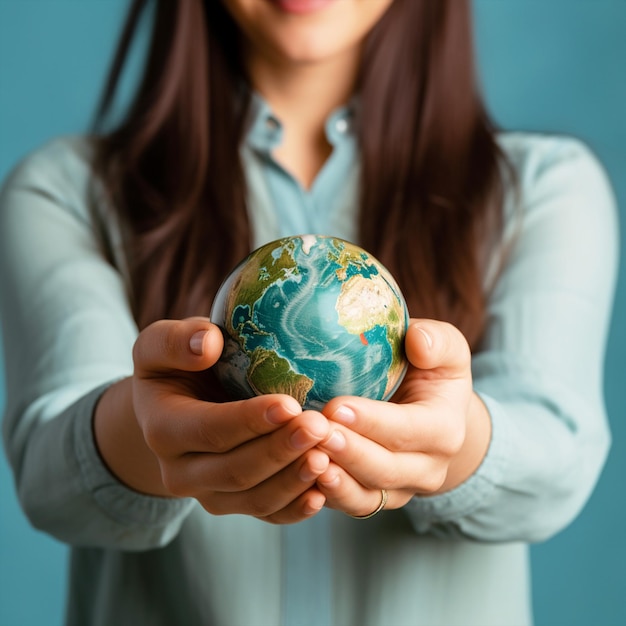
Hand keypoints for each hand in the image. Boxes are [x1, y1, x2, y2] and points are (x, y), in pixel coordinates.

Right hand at [95, 317, 330, 523]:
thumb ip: (175, 341)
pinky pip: (266, 514)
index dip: (248, 421)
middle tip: (320, 428)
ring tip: (326, 457)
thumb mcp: (159, 346)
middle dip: (279, 451)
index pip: (208, 430)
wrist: (176, 406)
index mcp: (163, 428)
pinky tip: (321, 493)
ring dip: (292, 481)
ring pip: (254, 499)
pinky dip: (295, 508)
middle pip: (234, 471)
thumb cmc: (176, 366)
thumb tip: (207, 343)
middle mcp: (181, 471)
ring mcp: (208, 493)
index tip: (289, 405)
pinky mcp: (234, 503)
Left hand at [314, 319, 490, 516]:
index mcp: (444, 430)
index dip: (372, 422)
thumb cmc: (432, 374)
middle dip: (347, 452)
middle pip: (384, 468)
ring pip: (366, 495)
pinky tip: (303, 478)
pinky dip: (326, 497)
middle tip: (314, 432)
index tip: (336, 407)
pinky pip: (351, 505)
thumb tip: (417, 342)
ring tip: (306, 458)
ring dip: (334, 480)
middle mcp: (427, 468)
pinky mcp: (376, 499)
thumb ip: (436, 341)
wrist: (435, 416)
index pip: (408, 430)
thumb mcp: (446, 349)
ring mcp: (401, 489)